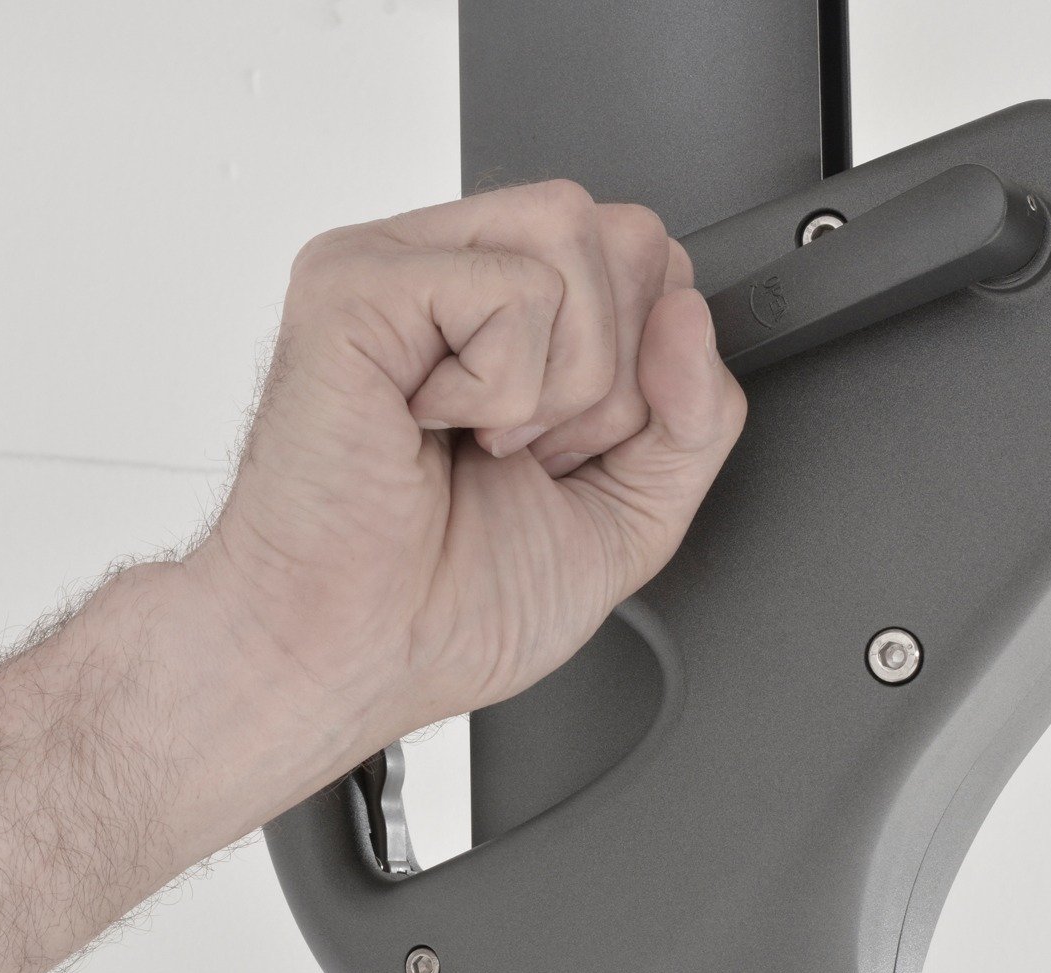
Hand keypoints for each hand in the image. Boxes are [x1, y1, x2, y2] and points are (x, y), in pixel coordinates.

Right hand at [185, 180, 745, 774]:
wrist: (353, 659)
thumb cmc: (450, 602)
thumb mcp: (634, 512)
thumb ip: (697, 416)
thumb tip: (690, 311)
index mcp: (510, 312)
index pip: (650, 257)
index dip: (647, 366)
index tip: (563, 453)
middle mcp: (454, 270)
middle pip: (628, 235)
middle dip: (612, 380)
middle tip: (518, 452)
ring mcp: (398, 265)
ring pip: (576, 239)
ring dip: (561, 384)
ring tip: (479, 440)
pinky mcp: (355, 282)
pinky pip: (513, 288)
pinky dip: (499, 391)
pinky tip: (429, 425)